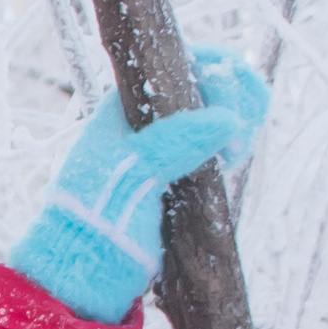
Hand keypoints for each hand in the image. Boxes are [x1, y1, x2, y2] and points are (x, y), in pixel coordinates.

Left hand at [7, 45, 269, 323]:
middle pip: (207, 84)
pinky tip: (233, 158)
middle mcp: (149, 119)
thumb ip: (176, 140)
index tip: (233, 98)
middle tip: (241, 130)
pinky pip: (218, 145)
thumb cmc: (96, 212)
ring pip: (218, 115)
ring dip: (238, 121)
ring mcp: (169, 146)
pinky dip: (233, 145)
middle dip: (234, 96)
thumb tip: (228, 119)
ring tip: (236, 150)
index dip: (217, 68)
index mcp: (126, 103)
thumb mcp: (134, 170)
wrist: (86, 265)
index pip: (182, 62)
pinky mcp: (184, 174)